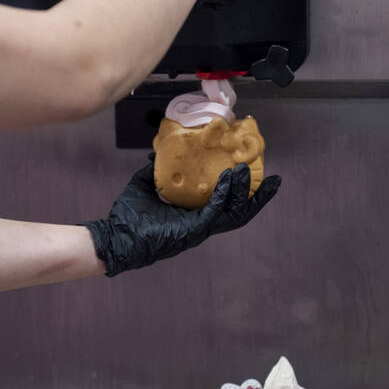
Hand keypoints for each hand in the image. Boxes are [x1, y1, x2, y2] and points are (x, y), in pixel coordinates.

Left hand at [81, 155, 279, 276]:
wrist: (114, 237)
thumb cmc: (127, 217)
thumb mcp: (145, 185)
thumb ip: (156, 170)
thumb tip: (159, 152)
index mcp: (194, 216)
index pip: (226, 204)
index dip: (243, 192)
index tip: (256, 175)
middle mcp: (202, 224)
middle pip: (239, 212)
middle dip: (258, 197)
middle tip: (273, 180)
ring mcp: (199, 230)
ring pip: (233, 213)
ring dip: (244, 193)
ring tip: (251, 173)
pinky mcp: (192, 231)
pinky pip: (214, 212)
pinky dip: (222, 195)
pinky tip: (227, 179)